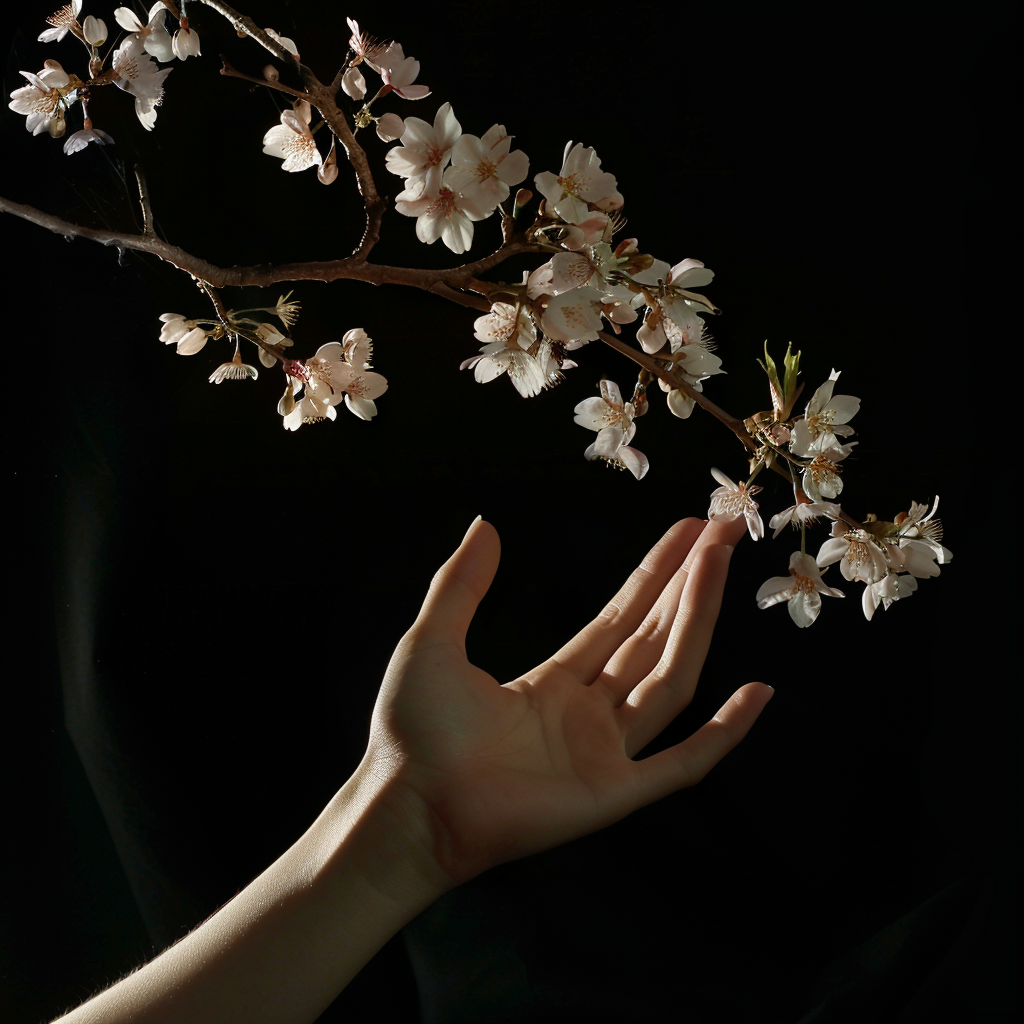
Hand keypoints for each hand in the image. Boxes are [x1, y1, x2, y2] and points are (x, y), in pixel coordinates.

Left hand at [364, 516, 772, 887]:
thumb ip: (462, 584)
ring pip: (669, 679)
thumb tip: (486, 524)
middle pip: (654, 637)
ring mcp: (606, 753)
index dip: (656, 575)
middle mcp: (588, 712)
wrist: (405, 804)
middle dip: (690, 583)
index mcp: (553, 681)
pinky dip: (723, 733)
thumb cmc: (413, 731)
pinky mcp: (615, 793)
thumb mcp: (433, 640)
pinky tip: (756, 692)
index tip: (689, 531)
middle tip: (726, 529)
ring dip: (699, 622)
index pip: (620, 618)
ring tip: (723, 565)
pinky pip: (683, 762)